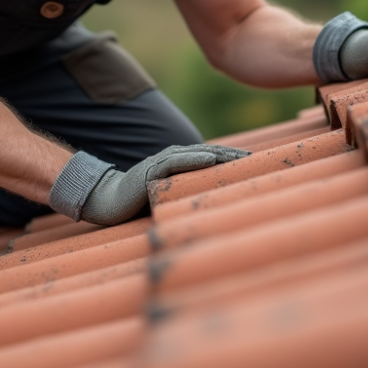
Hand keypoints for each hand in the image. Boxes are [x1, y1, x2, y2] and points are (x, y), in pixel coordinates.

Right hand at [50, 145, 248, 225]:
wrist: (107, 203)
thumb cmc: (138, 206)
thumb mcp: (169, 201)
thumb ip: (187, 199)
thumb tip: (213, 214)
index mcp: (179, 167)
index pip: (210, 159)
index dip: (232, 159)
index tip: (256, 163)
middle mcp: (172, 160)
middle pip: (209, 153)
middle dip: (233, 155)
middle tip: (259, 158)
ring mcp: (161, 163)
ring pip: (196, 154)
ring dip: (220, 154)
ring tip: (241, 157)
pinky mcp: (151, 171)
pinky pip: (176, 162)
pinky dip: (194, 159)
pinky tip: (211, 159)